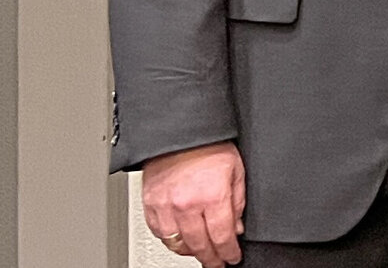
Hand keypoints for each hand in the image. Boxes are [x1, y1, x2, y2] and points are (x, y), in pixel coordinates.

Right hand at [142, 140, 243, 266]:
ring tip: (201, 252)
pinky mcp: (149, 204)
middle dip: (210, 258)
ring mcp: (165, 205)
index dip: (228, 252)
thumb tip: (236, 227)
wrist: (180, 131)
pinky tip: (180, 239)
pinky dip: (170, 240)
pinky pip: (158, 232)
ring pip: (176, 243)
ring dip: (190, 252)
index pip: (221, 236)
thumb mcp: (236, 171)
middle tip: (217, 263)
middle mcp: (186, 204)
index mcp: (212, 196)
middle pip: (199, 245)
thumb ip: (237, 202)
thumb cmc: (209, 146)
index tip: (232, 258)